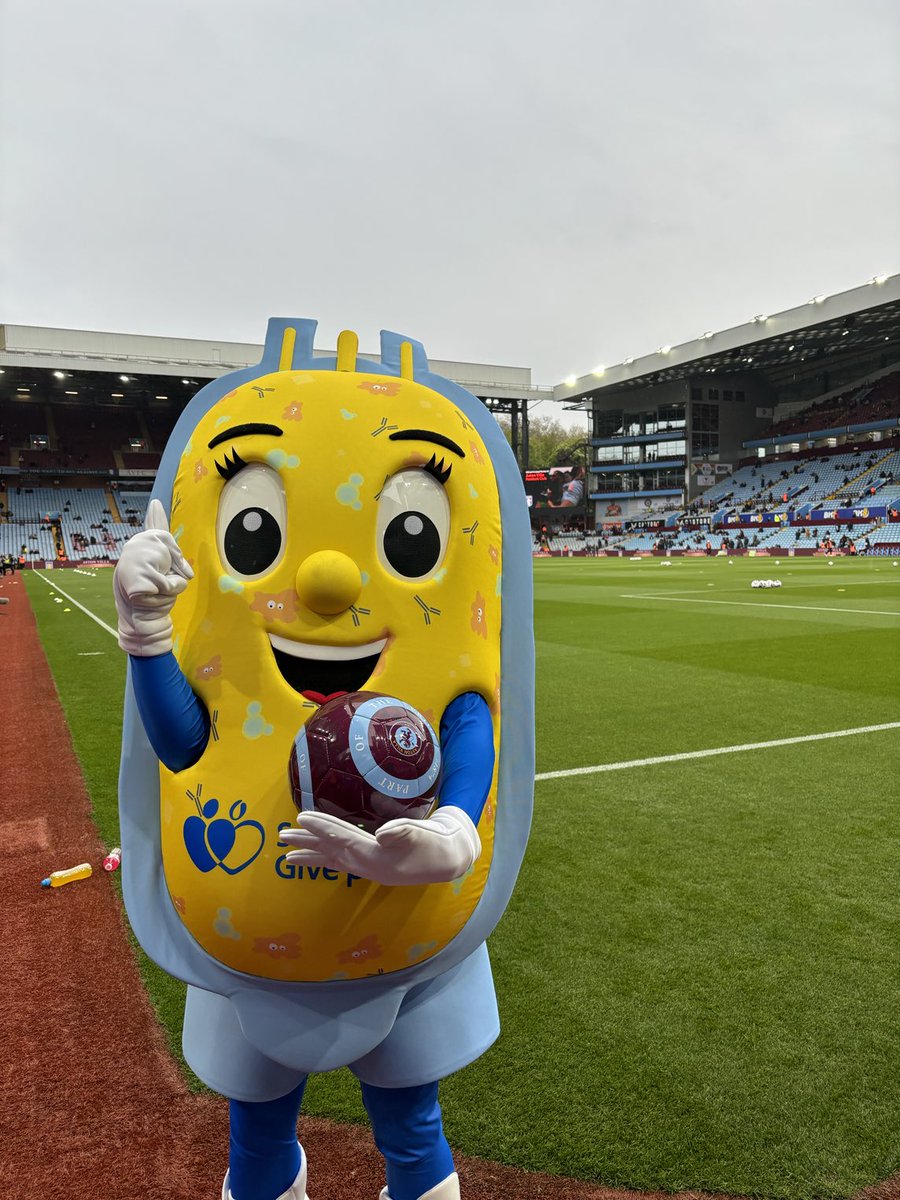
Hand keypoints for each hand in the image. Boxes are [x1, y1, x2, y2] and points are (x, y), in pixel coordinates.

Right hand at [114, 499, 192, 655]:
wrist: (139, 623)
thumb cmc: (153, 601)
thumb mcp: (164, 579)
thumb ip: (172, 565)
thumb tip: (184, 566)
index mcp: (141, 553)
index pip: (152, 531)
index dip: (155, 517)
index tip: (157, 503)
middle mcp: (134, 554)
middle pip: (172, 553)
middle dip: (176, 573)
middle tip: (159, 586)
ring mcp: (133, 565)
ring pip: (175, 574)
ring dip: (173, 588)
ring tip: (156, 594)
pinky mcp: (139, 581)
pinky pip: (170, 586)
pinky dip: (168, 595)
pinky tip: (153, 599)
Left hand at [280, 806, 480, 885]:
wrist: (449, 859)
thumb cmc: (434, 844)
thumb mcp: (419, 834)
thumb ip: (401, 831)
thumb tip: (382, 833)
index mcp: (375, 858)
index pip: (342, 839)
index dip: (322, 827)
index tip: (301, 817)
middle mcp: (366, 866)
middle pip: (330, 852)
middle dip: (306, 844)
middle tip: (281, 838)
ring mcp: (368, 868)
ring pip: (333, 860)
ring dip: (310, 855)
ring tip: (287, 857)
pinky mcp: (373, 865)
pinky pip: (342, 862)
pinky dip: (326, 859)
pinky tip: (319, 857)